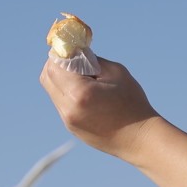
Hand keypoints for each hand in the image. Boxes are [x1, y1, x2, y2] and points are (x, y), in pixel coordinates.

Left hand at [40, 57, 158, 158]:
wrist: (140, 139)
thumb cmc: (132, 103)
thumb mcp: (115, 72)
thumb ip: (91, 60)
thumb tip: (75, 51)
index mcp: (79, 92)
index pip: (54, 65)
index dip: (60, 53)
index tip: (72, 48)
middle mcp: (68, 108)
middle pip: (47, 78)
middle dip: (57, 64)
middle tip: (74, 59)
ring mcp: (68, 120)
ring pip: (52, 91)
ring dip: (62, 79)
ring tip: (83, 77)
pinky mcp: (71, 127)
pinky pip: (61, 103)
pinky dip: (67, 93)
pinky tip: (86, 92)